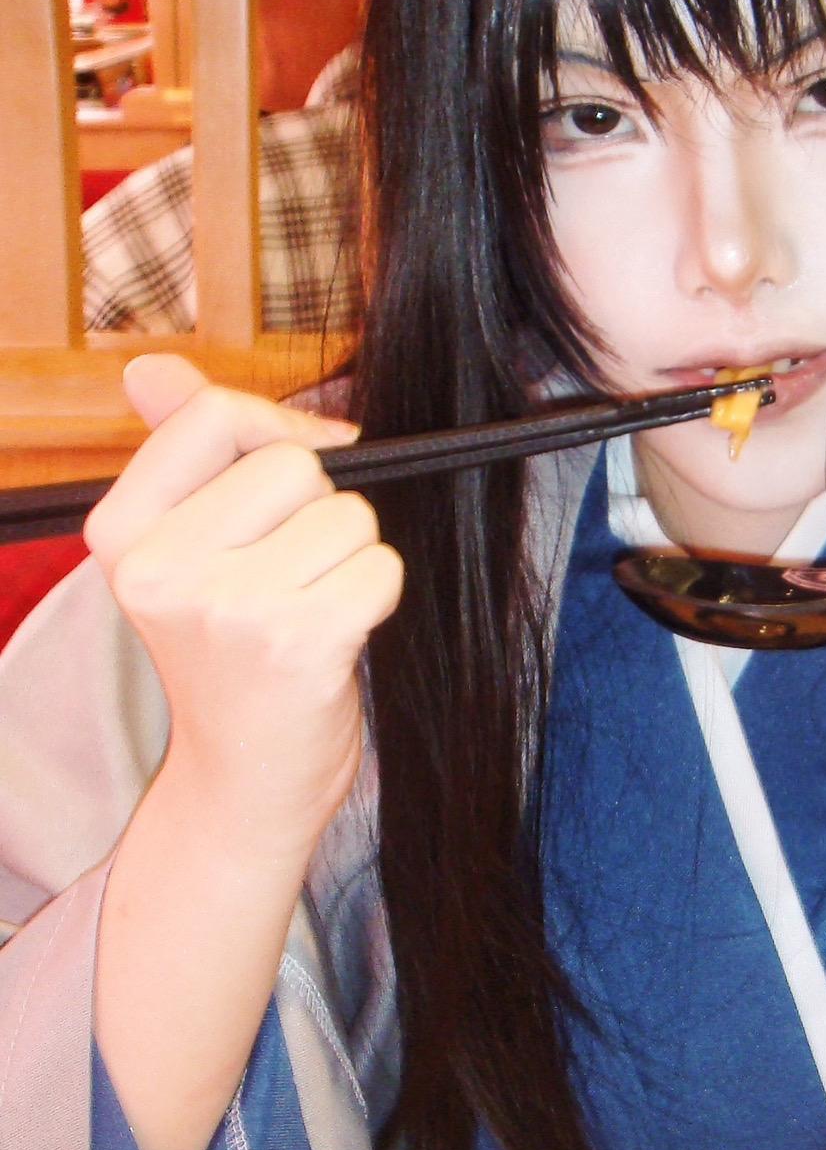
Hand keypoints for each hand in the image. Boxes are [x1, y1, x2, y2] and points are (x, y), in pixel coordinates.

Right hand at [84, 355, 402, 860]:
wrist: (244, 780)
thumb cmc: (233, 657)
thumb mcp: (185, 553)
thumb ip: (182, 456)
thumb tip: (150, 368)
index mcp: (121, 533)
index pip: (213, 415)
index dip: (280, 434)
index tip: (296, 479)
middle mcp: (161, 568)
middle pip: (297, 464)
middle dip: (322, 509)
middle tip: (293, 577)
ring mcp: (227, 607)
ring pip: (350, 516)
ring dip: (354, 559)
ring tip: (312, 612)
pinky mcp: (297, 642)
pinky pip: (381, 567)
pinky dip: (378, 595)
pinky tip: (339, 637)